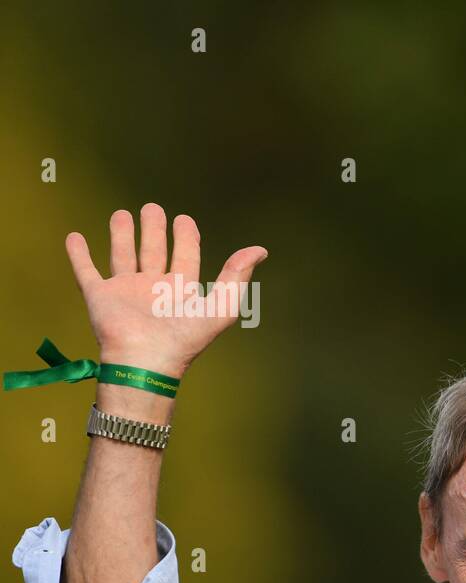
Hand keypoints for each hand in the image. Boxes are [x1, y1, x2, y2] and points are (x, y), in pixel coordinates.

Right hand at [65, 204, 266, 377]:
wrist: (145, 361)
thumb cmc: (185, 338)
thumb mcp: (221, 306)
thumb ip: (237, 277)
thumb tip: (260, 250)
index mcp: (181, 291)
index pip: (185, 257)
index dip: (187, 238)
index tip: (184, 219)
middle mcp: (153, 289)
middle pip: (154, 252)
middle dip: (154, 230)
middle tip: (152, 208)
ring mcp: (125, 292)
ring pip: (123, 256)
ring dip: (121, 235)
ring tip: (122, 214)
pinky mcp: (98, 297)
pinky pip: (86, 270)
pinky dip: (79, 255)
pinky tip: (74, 237)